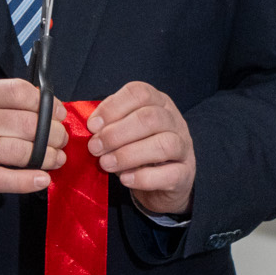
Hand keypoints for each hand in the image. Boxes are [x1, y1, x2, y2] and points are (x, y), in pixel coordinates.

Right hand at [0, 78, 66, 203]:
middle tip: (61, 140)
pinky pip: (3, 179)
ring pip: (21, 151)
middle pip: (26, 123)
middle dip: (53, 133)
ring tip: (56, 160)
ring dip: (48, 157)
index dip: (46, 102)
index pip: (17, 92)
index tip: (58, 113)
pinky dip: (26, 181)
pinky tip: (42, 180)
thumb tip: (43, 108)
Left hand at [88, 82, 194, 216]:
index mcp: (157, 102)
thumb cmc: (135, 148)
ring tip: (106, 164)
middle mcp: (174, 120)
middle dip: (116, 133)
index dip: (112, 107)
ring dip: (129, 155)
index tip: (92, 126)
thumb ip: (107, 124)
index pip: (139, 93)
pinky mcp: (186, 173)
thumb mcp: (120, 130)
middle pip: (150, 118)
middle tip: (94, 148)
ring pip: (165, 144)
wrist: (160, 181)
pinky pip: (171, 174)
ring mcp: (184, 146)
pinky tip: (125, 179)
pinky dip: (144, 177)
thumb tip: (89, 127)